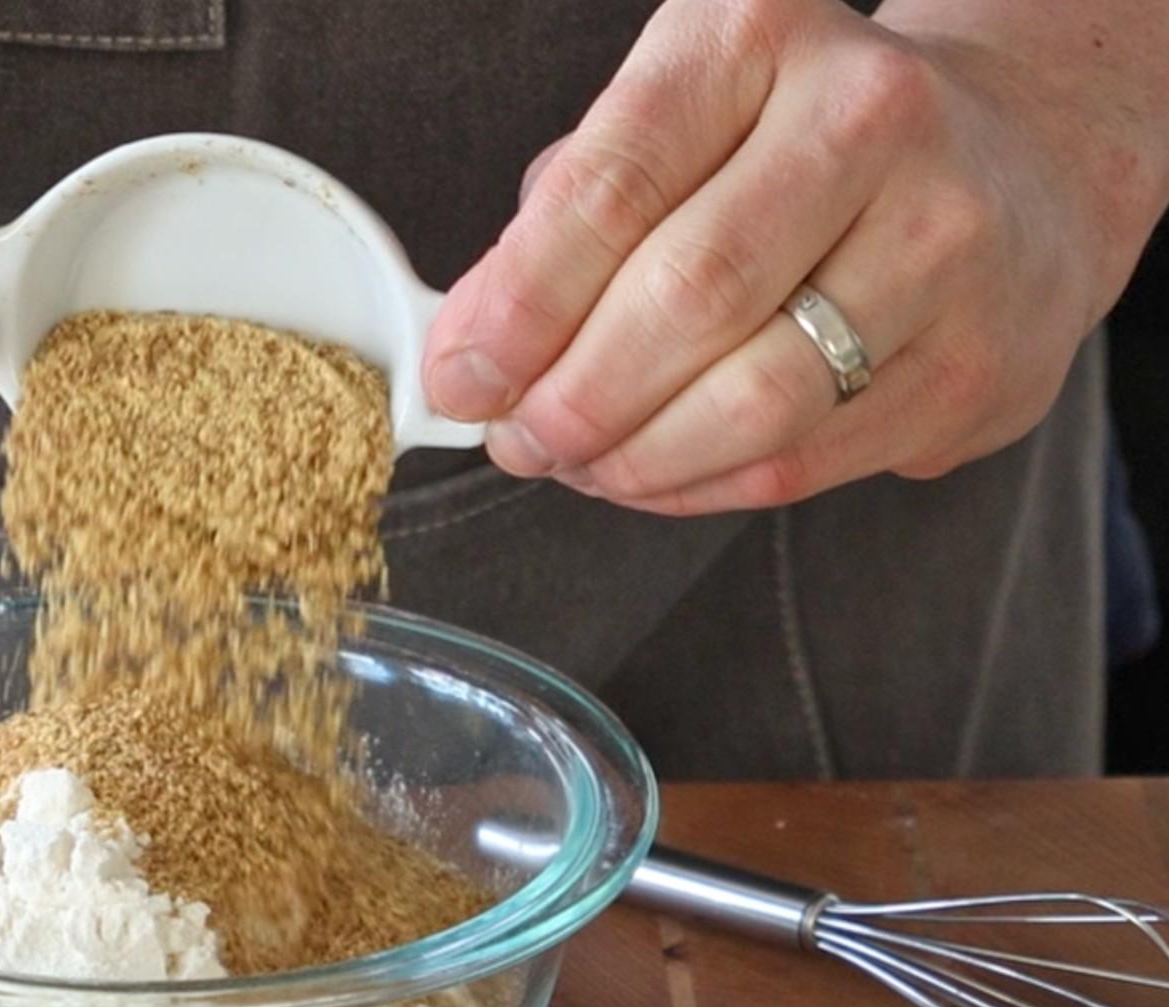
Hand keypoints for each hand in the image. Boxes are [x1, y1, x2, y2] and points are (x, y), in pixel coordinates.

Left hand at [422, 0, 1167, 514]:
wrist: (1020, 159)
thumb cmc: (798, 144)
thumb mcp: (676, 122)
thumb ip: (566, 219)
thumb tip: (472, 350)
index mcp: (759, 39)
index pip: (613, 185)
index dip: (521, 303)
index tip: (461, 375)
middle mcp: (870, 121)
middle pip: (686, 299)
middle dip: (570, 396)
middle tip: (518, 436)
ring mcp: (944, 244)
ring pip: (752, 401)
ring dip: (631, 459)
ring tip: (577, 460)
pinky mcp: (975, 365)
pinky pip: (800, 462)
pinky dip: (699, 487)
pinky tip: (654, 473)